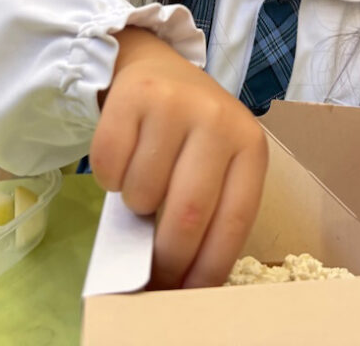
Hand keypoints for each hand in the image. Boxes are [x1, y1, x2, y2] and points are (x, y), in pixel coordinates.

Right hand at [90, 27, 267, 289]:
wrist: (156, 67)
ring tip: (142, 188)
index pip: (234, 220)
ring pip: (142, 192)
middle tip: (151, 270)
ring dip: (134, 207)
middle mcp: (218, 119)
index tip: (186, 292)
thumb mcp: (213, 162)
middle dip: (166, 256)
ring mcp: (175, 104)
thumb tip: (182, 279)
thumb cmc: (189, 129)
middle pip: (188, 214)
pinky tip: (124, 160)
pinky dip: (109, 179)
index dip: (209, 265)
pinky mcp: (133, 95)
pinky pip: (109, 165)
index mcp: (250, 144)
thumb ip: (207, 207)